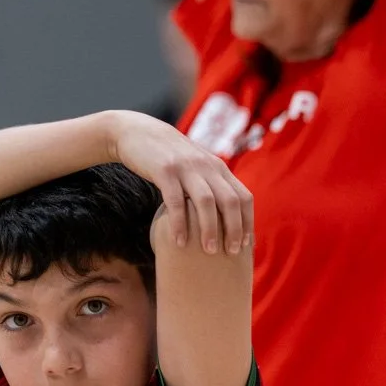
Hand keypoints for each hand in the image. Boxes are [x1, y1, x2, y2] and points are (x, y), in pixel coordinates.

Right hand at [106, 111, 252, 254]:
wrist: (138, 132)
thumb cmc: (168, 159)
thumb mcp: (195, 167)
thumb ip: (209, 186)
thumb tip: (222, 219)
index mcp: (218, 168)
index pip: (243, 197)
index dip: (247, 222)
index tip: (246, 246)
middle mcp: (207, 166)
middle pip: (230, 200)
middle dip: (234, 229)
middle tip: (231, 252)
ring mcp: (186, 167)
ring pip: (207, 201)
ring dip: (210, 229)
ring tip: (209, 251)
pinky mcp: (165, 170)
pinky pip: (176, 201)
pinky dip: (180, 224)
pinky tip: (179, 242)